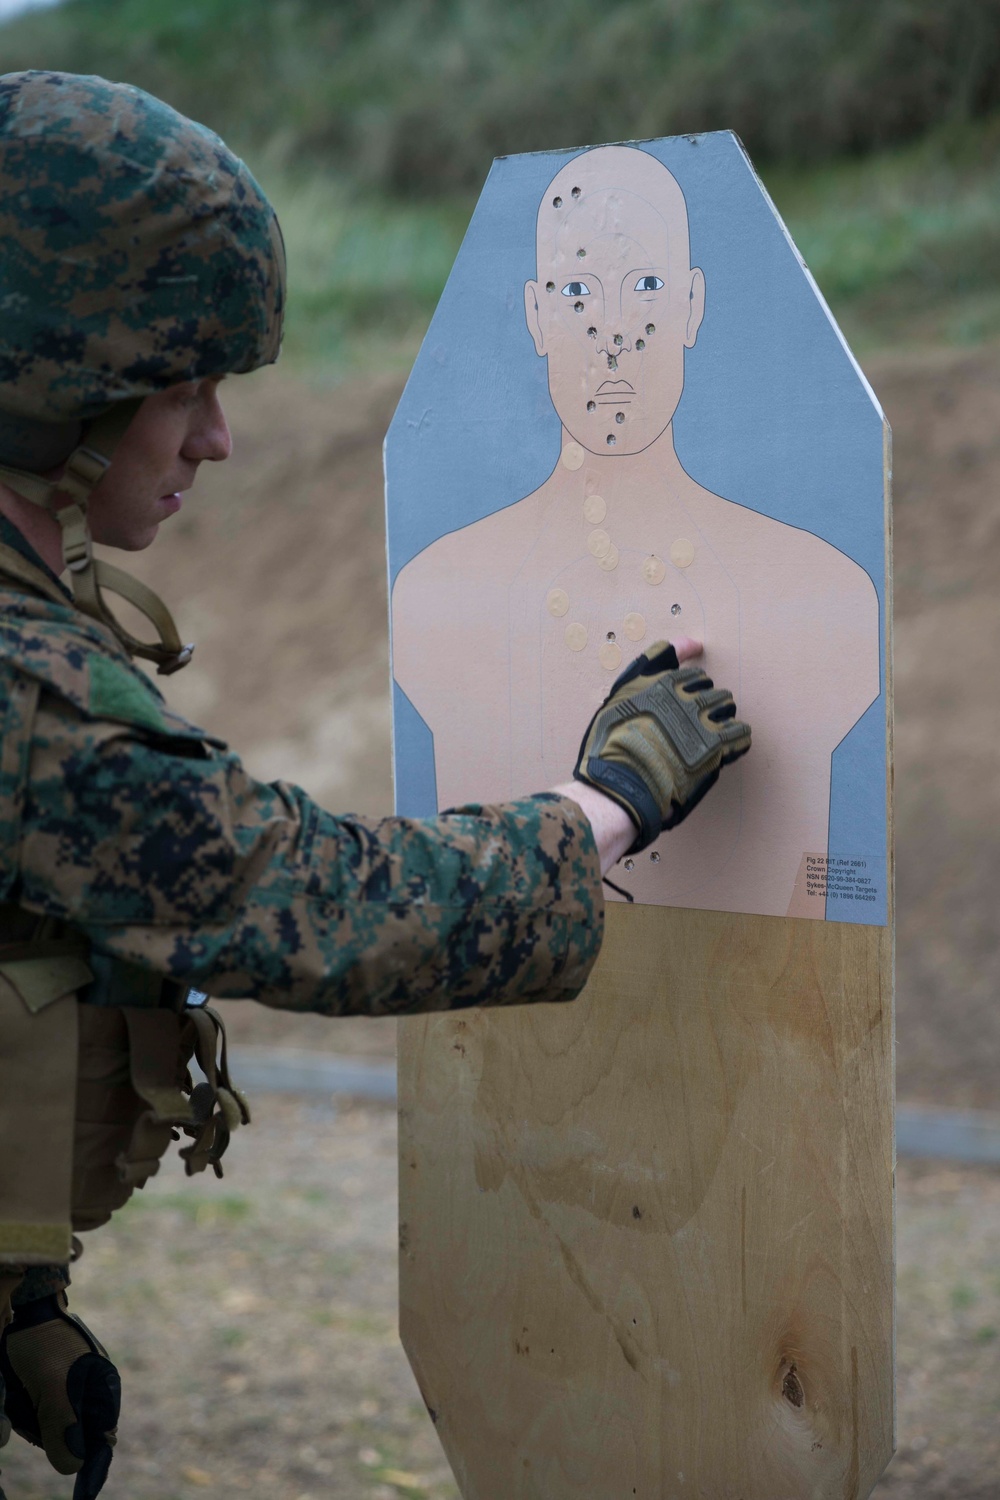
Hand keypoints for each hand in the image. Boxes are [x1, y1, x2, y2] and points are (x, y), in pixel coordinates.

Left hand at [0, 1294, 119, 1498]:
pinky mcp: (47, 1391)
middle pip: (71, 1441)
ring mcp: (68, 1393)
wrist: (23, 1309)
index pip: (101, 1444)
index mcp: (104, 1390)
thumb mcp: (53, 1384)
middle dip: (46, 1435)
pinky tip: (16, 1394)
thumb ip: (65, 1425)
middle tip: (28, 1409)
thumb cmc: (42, 1342)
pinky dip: (22, 1413)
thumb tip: (74, 1468)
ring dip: (30, 1421)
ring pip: (49, 1432)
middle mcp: (90, 1395)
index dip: (92, 1473)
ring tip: (19, 1394)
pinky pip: (34, 1419)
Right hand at [571, 638, 750, 853]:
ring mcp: (702, 722)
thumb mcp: (621, 695)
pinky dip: (736, 739)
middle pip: (712, 689)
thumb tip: (690, 643)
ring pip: (727, 707)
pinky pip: (741, 734)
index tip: (686, 700)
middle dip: (706, 702)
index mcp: (663, 683)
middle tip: (694, 723)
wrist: (622, 783)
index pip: (693, 674)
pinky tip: (725, 747)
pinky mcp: (716, 748)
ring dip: (721, 717)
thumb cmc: (612, 742)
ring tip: (708, 734)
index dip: (690, 689)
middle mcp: (686, 698)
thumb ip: (652, 664)